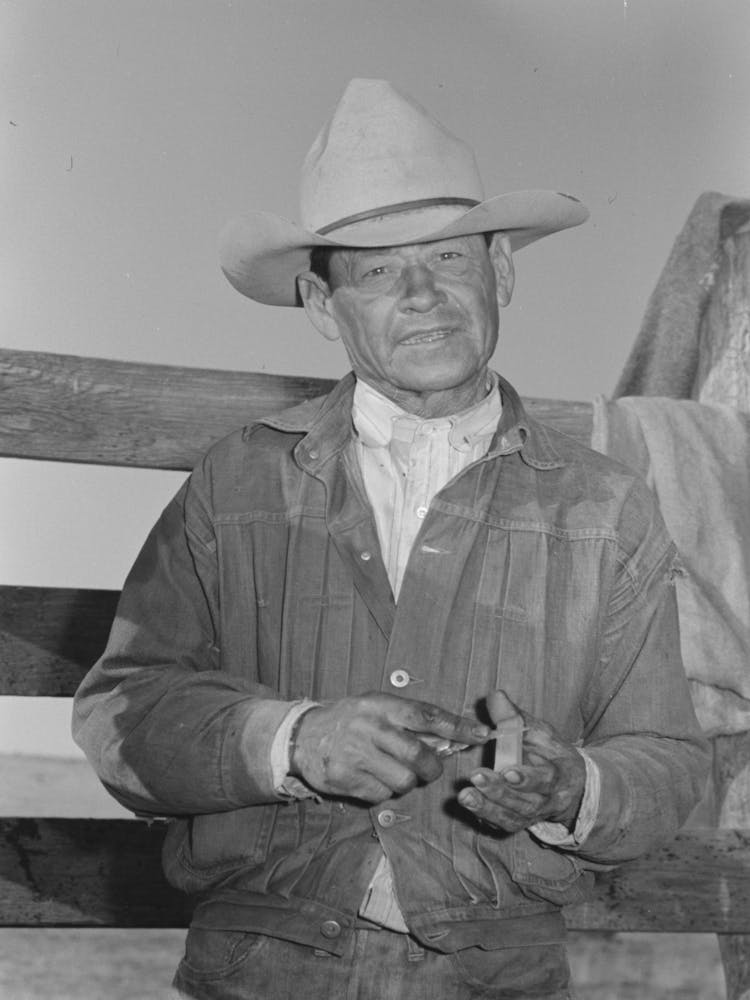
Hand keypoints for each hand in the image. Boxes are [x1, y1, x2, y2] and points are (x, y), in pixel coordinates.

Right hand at [290, 692, 489, 802]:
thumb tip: (450, 738)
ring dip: (406, 781)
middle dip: (432, 767)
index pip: (425, 715)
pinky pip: (381, 795)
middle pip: (418, 755)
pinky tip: (371, 777)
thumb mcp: (376, 707)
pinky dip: (383, 790)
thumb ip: (408, 720)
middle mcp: (368, 728)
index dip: (456, 726)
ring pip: (403, 780)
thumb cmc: (349, 720)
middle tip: (429, 768)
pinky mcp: (344, 779)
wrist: (300, 735)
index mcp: (380, 705)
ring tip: (391, 770)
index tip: (480, 734)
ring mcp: (355, 755)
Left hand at [457, 690, 585, 832]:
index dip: (528, 778)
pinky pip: (504, 825)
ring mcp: (533, 815)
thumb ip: (515, 717)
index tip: (507, 771)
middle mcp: (548, 801)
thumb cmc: (550, 753)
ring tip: (466, 796)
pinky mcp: (519, 822)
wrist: (569, 787)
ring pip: (513, 817)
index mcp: (559, 775)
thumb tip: (494, 695)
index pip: (546, 779)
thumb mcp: (539, 731)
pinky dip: (487, 817)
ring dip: (488, 807)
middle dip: (501, 792)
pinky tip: (470, 806)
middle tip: (477, 778)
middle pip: (526, 803)